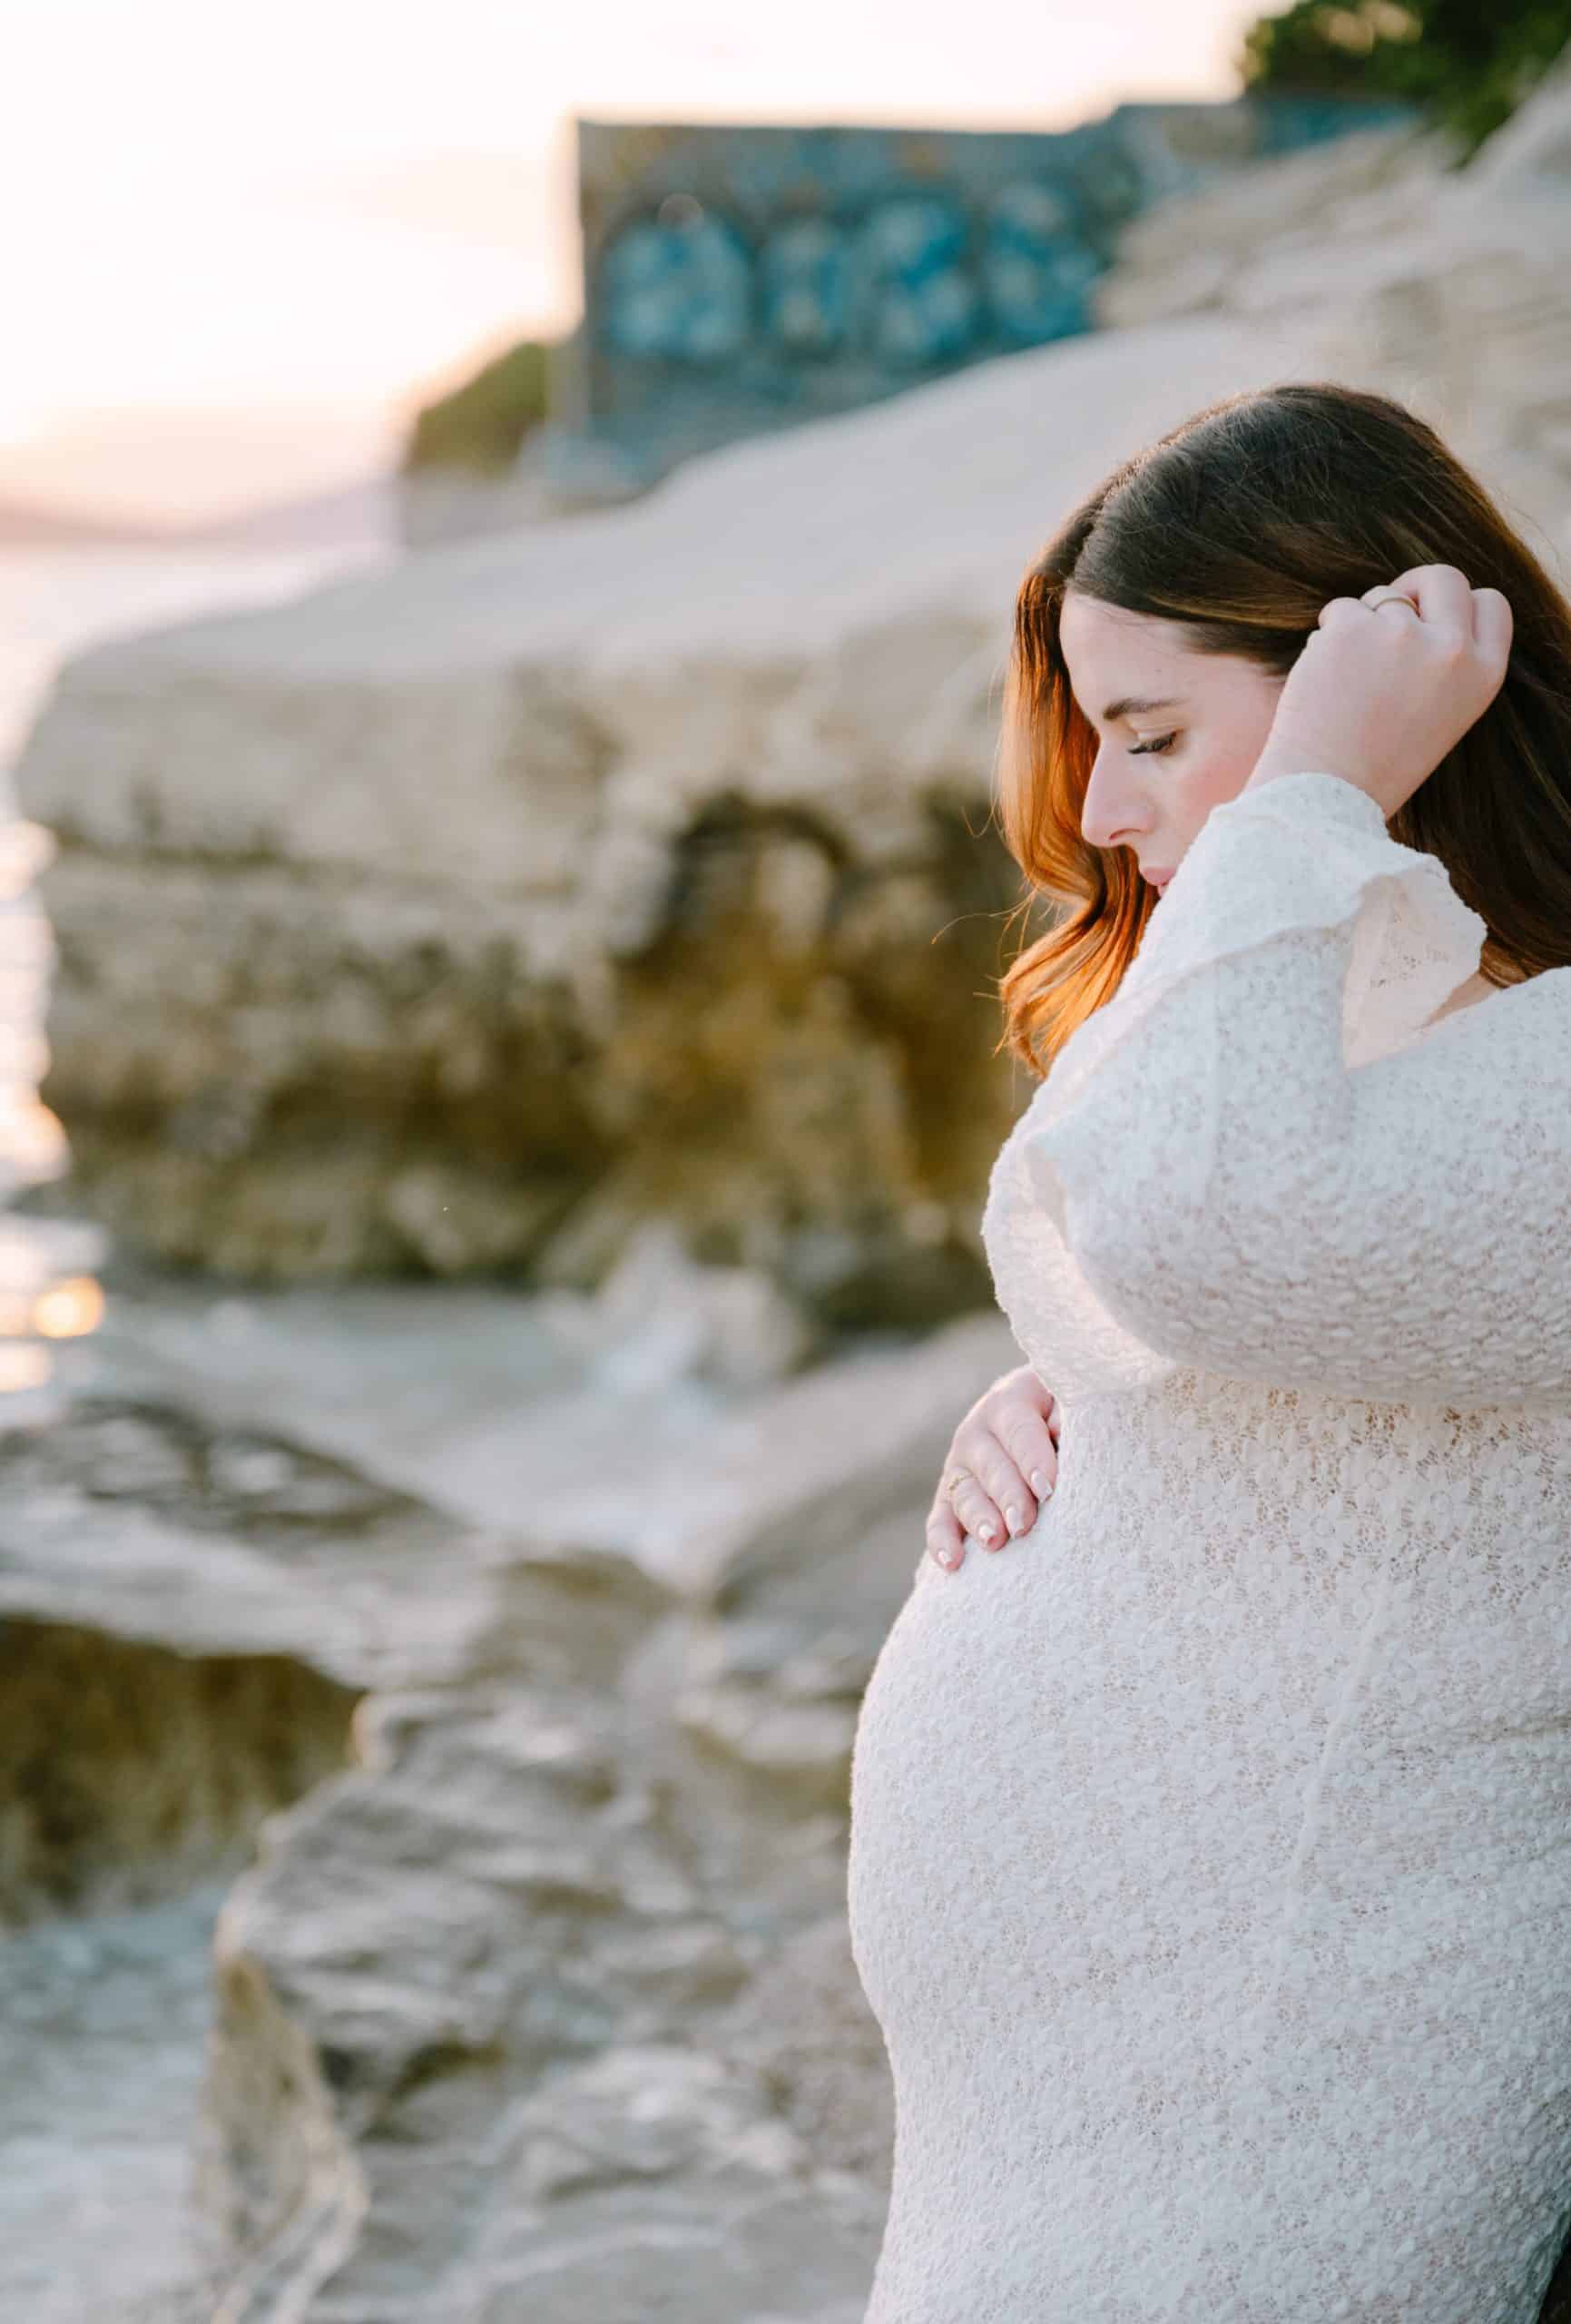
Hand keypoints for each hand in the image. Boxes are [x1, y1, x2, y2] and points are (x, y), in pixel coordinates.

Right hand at [925, 1364, 1060, 1573]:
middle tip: (1024, 1524)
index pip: (1020, 1430)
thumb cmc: (1066, 1412)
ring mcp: (960, 1466)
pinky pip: (940, 1519)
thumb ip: (1070, 1416)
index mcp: (1010, 1401)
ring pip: (964, 1494)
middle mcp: (978, 1431)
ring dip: (979, 1519)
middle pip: (991, 1465)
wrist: (1041, 1413)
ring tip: (995, 1541)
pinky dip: (943, 1541)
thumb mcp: (1070, 1401)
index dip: (1033, 1458)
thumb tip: (1063, 1435)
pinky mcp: (950, 1497)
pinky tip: (953, 1563)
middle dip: (1007, 1496)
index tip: (1048, 1487)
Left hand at [1243, 563, 1512, 818]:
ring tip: (1348, 679)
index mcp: (1483, 675)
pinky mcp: (1353, 628)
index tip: (1432, 612)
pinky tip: (1323, 678)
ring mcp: (1403, 635)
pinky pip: (1341, 610)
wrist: (1328, 793)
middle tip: (1387, 609)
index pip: (1490, 604)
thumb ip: (1446, 663)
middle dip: (1415, 587)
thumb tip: (1423, 610)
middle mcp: (1451, 650)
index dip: (1459, 602)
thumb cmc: (1377, 764)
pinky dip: (1328, 636)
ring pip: (1383, 597)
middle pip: (1445, 578)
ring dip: (1362, 623)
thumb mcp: (1441, 715)